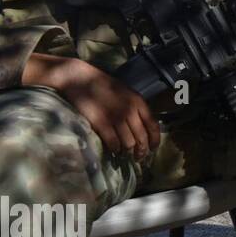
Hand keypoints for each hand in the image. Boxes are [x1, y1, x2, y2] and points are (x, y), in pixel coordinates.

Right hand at [21, 53, 159, 159]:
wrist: (81, 79)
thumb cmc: (104, 85)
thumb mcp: (127, 93)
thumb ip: (136, 108)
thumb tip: (142, 126)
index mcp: (139, 103)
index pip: (153, 126)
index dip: (155, 141)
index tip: (153, 149)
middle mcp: (130, 111)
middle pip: (142, 138)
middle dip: (141, 151)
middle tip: (138, 157)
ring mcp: (116, 118)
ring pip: (129, 143)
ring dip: (127, 151)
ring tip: (124, 153)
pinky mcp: (101, 123)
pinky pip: (113, 143)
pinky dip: (115, 149)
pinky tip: (113, 150)